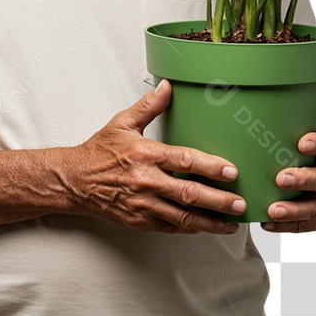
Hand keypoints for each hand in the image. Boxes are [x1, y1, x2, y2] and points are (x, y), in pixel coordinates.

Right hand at [68, 79, 247, 234]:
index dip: (210, 167)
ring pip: (182, 217)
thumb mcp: (122, 123)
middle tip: (240, 203)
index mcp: (145, 155)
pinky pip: (169, 227)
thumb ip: (148, 106)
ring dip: (210, 221)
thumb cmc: (99, 152)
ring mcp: (142, 205)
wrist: (74, 181)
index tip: (231, 171)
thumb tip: (167, 86)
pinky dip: (189, 229)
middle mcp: (145, 181)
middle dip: (219, 200)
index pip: (184, 161)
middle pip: (189, 194)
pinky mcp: (139, 221)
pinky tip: (206, 227)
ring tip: (231, 223)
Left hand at [260, 82, 315, 232]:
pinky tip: (266, 223)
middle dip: (303, 180)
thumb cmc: (311, 143)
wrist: (315, 168)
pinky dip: (287, 226)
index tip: (302, 142)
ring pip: (315, 207)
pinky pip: (307, 225)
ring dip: (293, 210)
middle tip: (280, 178)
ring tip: (271, 210)